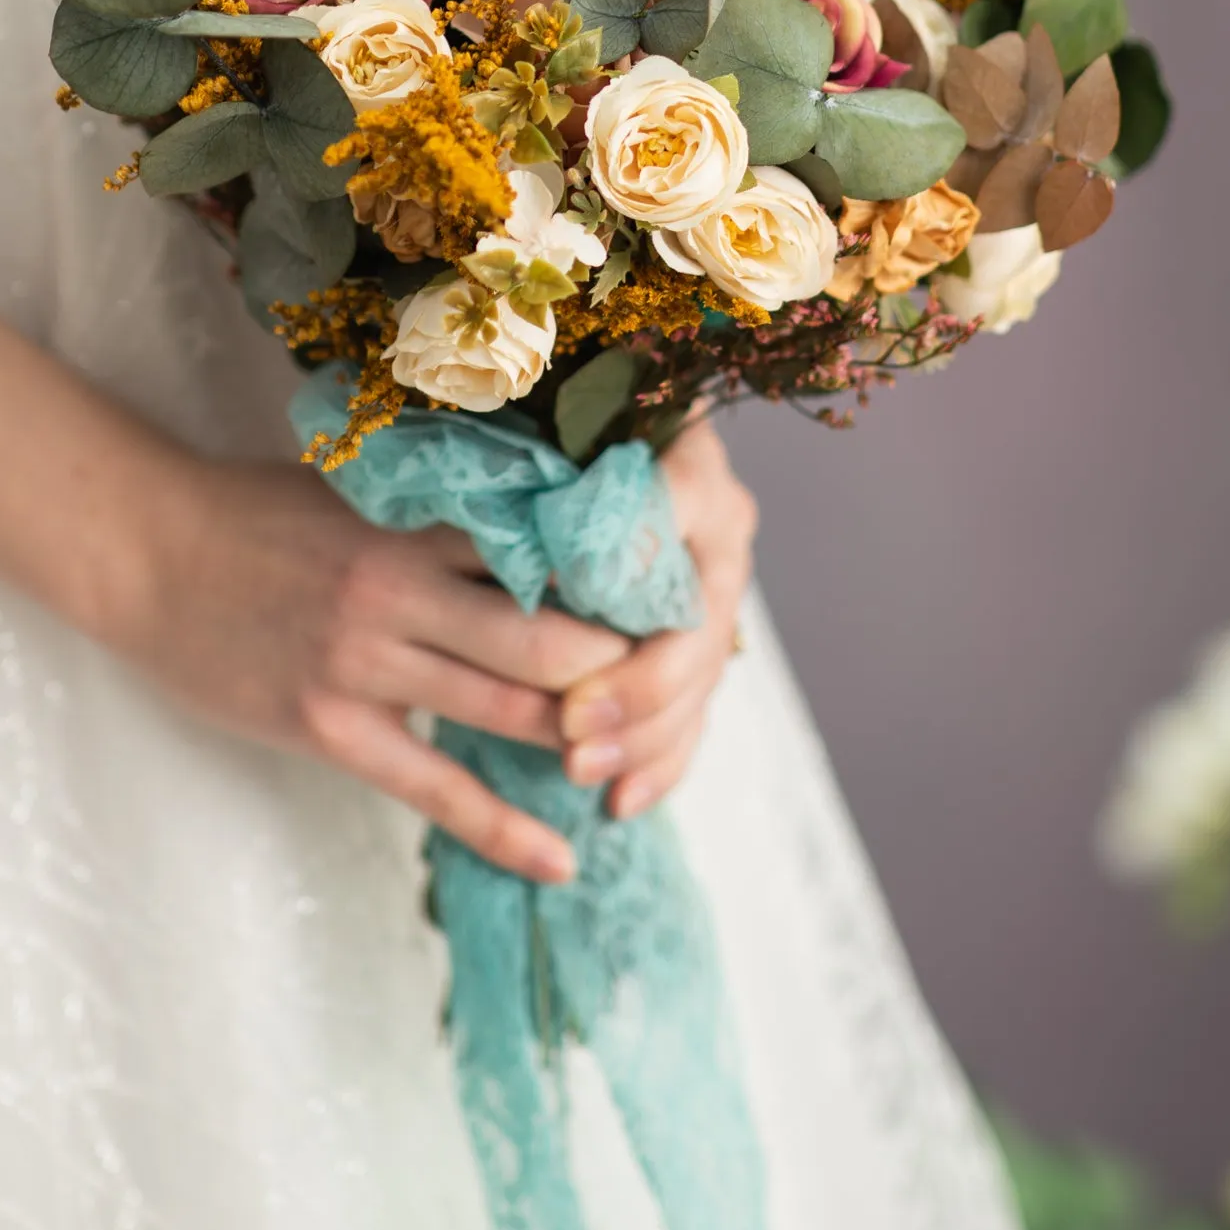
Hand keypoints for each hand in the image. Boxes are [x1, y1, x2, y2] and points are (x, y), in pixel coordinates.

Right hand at [103, 456, 628, 884]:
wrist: (148, 552)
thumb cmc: (257, 515)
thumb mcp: (362, 492)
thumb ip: (445, 514)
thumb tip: (540, 521)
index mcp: (418, 523)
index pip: (548, 553)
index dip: (618, 583)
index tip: (674, 603)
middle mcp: (402, 590)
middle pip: (550, 641)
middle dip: (622, 675)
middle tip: (674, 692)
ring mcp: (366, 663)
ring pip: (507, 712)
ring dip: (579, 741)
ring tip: (635, 767)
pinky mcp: (330, 726)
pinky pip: (435, 789)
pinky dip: (505, 828)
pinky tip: (560, 859)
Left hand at [557, 418, 757, 819]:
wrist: (595, 446)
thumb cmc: (553, 428)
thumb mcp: (549, 434)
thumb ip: (545, 469)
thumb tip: (509, 522)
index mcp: (689, 462)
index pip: (669, 516)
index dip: (620, 567)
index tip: (555, 603)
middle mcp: (720, 524)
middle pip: (695, 621)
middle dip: (636, 684)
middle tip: (571, 723)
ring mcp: (721, 587)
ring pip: (700, 679)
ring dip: (644, 736)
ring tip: (581, 772)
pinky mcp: (705, 640)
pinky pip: (697, 714)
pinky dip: (661, 762)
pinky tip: (621, 801)